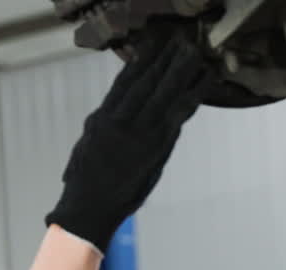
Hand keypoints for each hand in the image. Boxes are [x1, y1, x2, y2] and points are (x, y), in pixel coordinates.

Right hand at [46, 34, 216, 250]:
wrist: (90, 209)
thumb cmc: (84, 181)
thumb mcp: (85, 145)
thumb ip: (101, 125)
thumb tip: (111, 110)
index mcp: (102, 120)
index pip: (122, 84)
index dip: (138, 63)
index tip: (151, 46)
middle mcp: (121, 123)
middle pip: (146, 84)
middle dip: (164, 63)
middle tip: (181, 46)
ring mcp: (140, 135)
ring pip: (164, 96)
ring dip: (181, 75)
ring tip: (196, 59)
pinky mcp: (156, 148)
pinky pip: (177, 117)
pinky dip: (191, 99)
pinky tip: (201, 87)